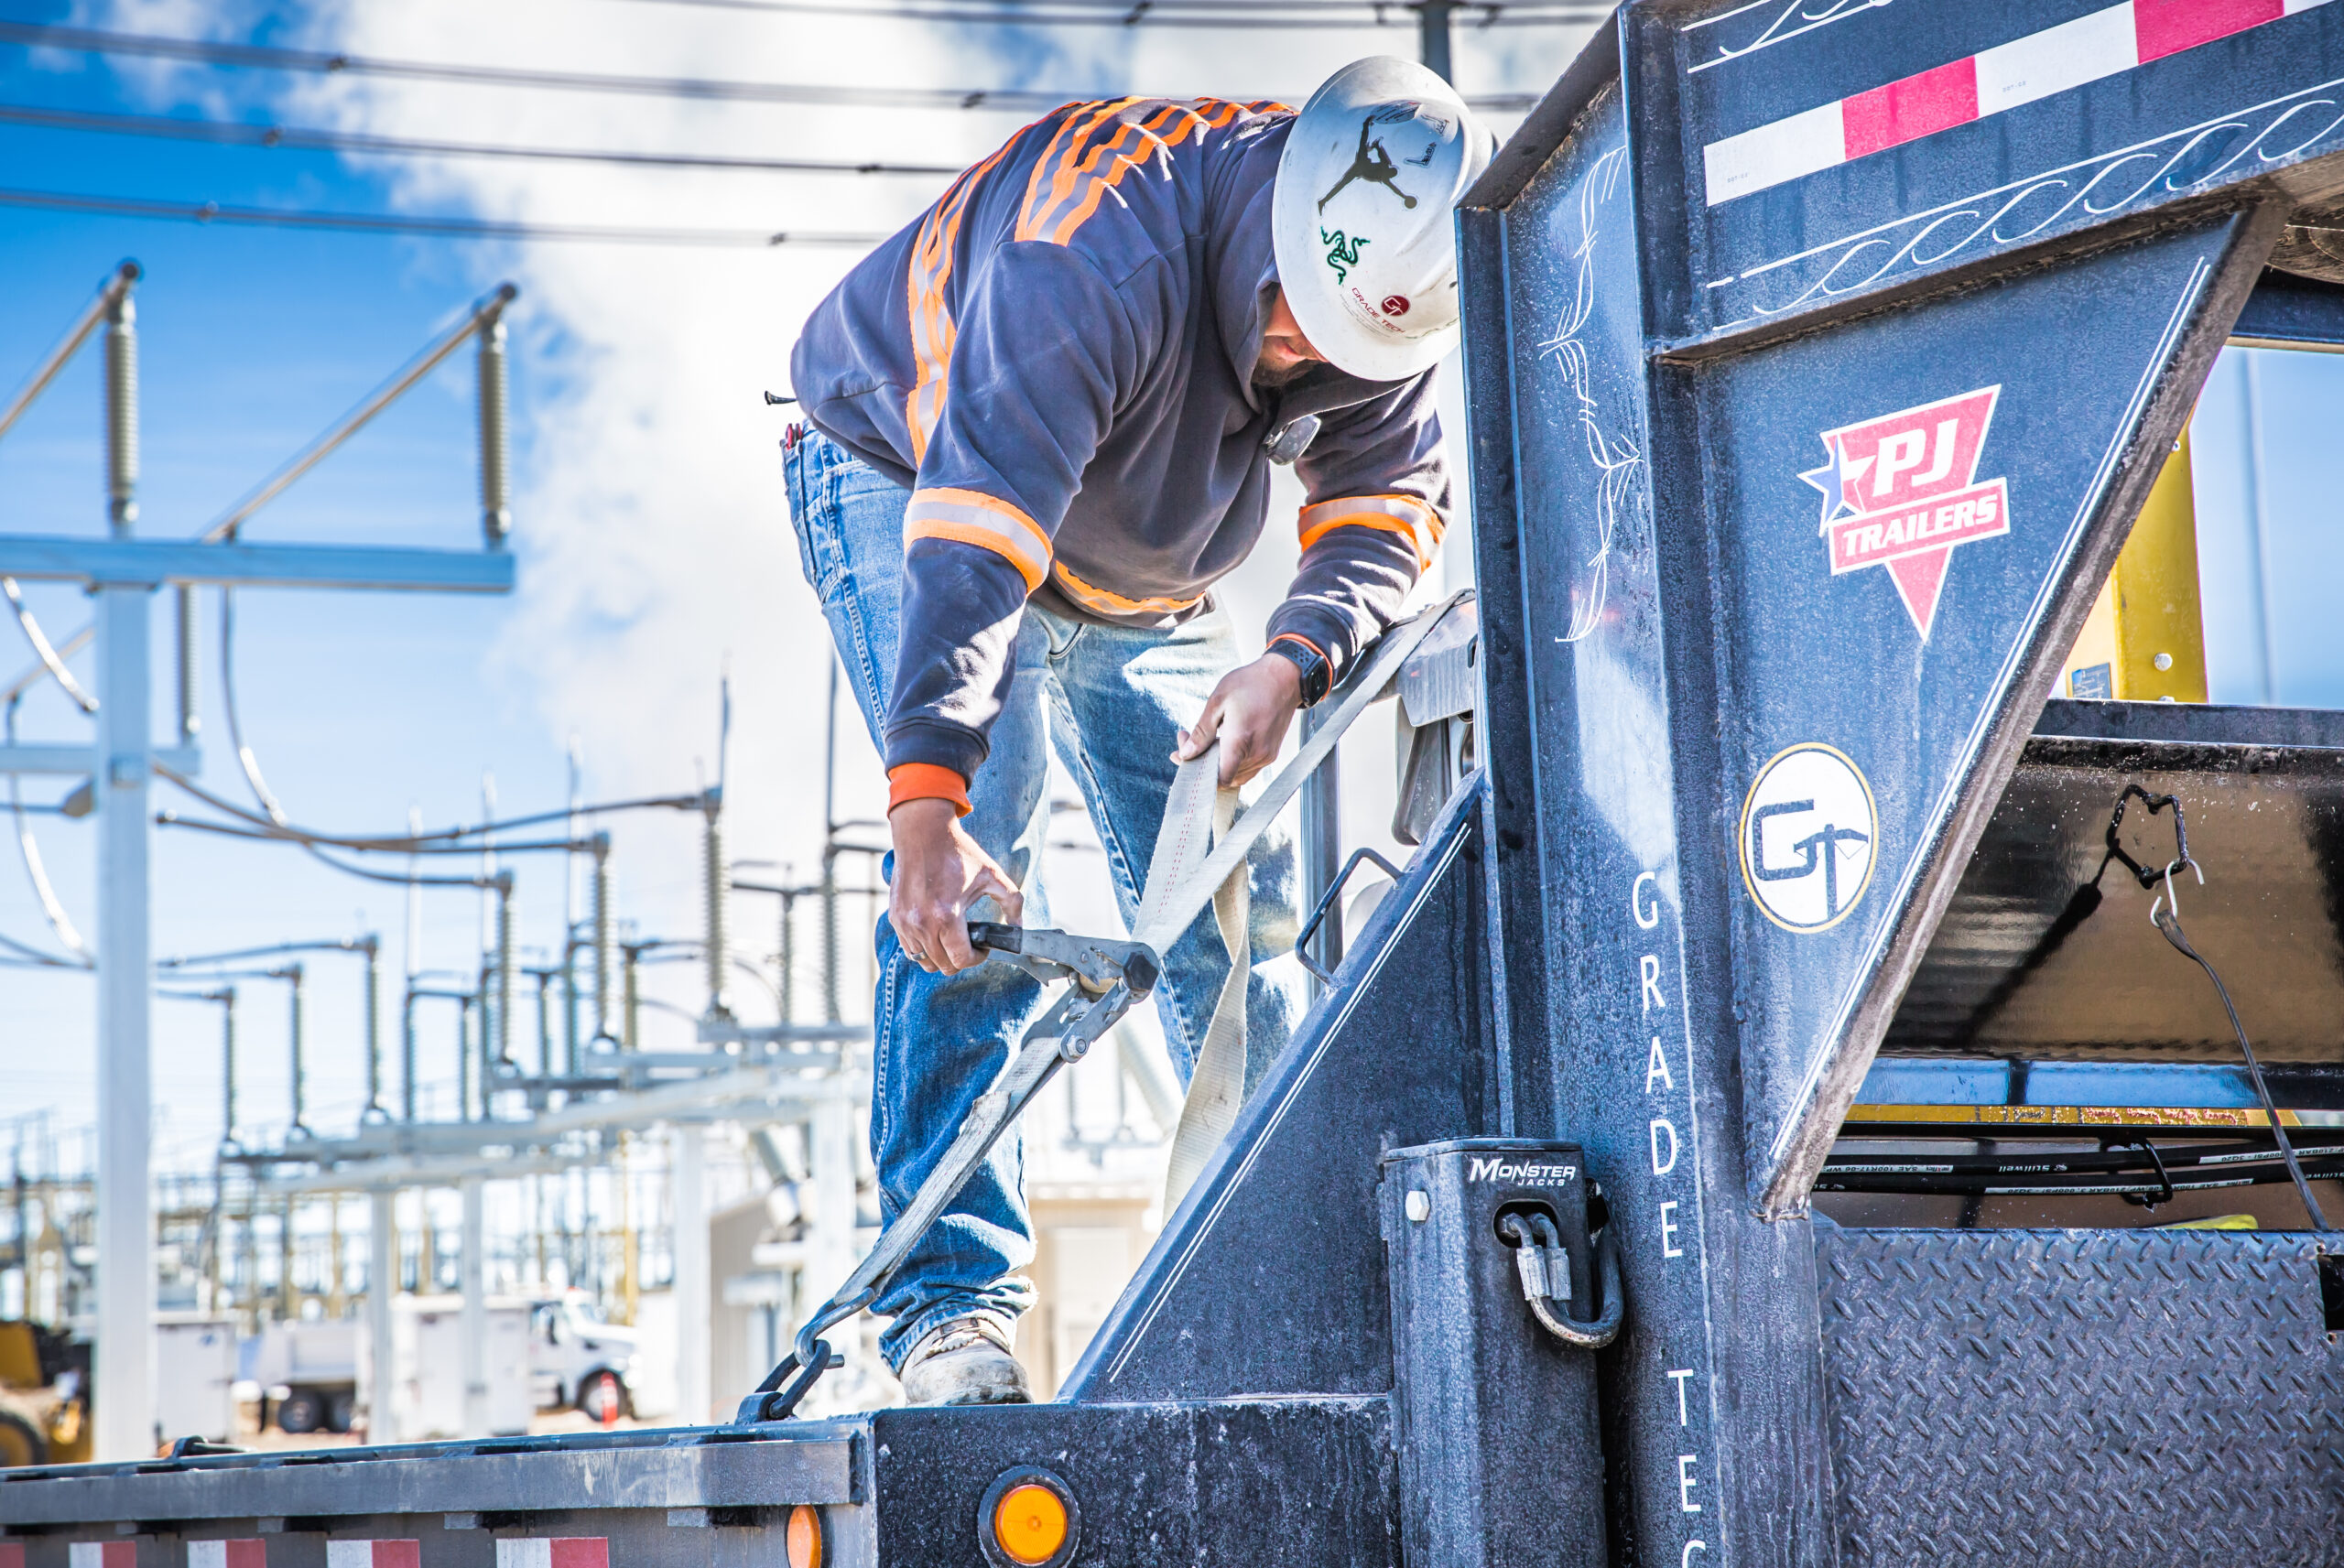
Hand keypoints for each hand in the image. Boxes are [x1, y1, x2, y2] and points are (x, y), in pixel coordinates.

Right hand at [887, 797, 1023, 974]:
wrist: (922, 832)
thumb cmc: (957, 852)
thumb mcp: (991, 874)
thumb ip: (1012, 902)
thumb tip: (1018, 929)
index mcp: (947, 916)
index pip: (961, 959)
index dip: (977, 958)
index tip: (983, 948)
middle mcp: (922, 923)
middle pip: (943, 965)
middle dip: (961, 959)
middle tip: (969, 942)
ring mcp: (905, 922)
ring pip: (924, 961)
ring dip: (941, 956)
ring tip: (952, 937)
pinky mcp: (895, 916)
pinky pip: (909, 948)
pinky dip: (923, 947)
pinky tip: (935, 930)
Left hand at [1173, 653, 1303, 787]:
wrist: (1285, 677)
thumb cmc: (1251, 683)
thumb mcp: (1218, 701)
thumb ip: (1201, 732)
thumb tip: (1186, 754)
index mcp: (1241, 741)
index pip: (1218, 779)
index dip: (1198, 774)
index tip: (1183, 756)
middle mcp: (1257, 754)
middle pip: (1224, 776)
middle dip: (1202, 763)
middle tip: (1187, 741)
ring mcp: (1266, 756)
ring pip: (1235, 775)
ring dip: (1217, 763)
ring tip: (1207, 739)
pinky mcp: (1271, 754)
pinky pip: (1247, 769)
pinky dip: (1232, 762)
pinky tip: (1224, 742)